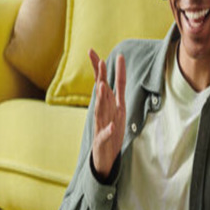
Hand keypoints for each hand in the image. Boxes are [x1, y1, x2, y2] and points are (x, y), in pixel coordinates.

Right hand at [88, 49, 125, 181]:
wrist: (104, 157)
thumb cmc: (110, 131)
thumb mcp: (116, 110)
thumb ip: (116, 93)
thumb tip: (115, 75)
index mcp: (107, 105)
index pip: (103, 83)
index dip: (101, 68)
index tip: (93, 51)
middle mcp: (102, 112)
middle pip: (101, 92)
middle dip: (101, 76)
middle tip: (101, 61)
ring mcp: (101, 126)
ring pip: (100, 110)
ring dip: (101, 98)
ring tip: (103, 86)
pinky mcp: (103, 140)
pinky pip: (106, 134)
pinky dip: (108, 130)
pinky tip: (112, 127)